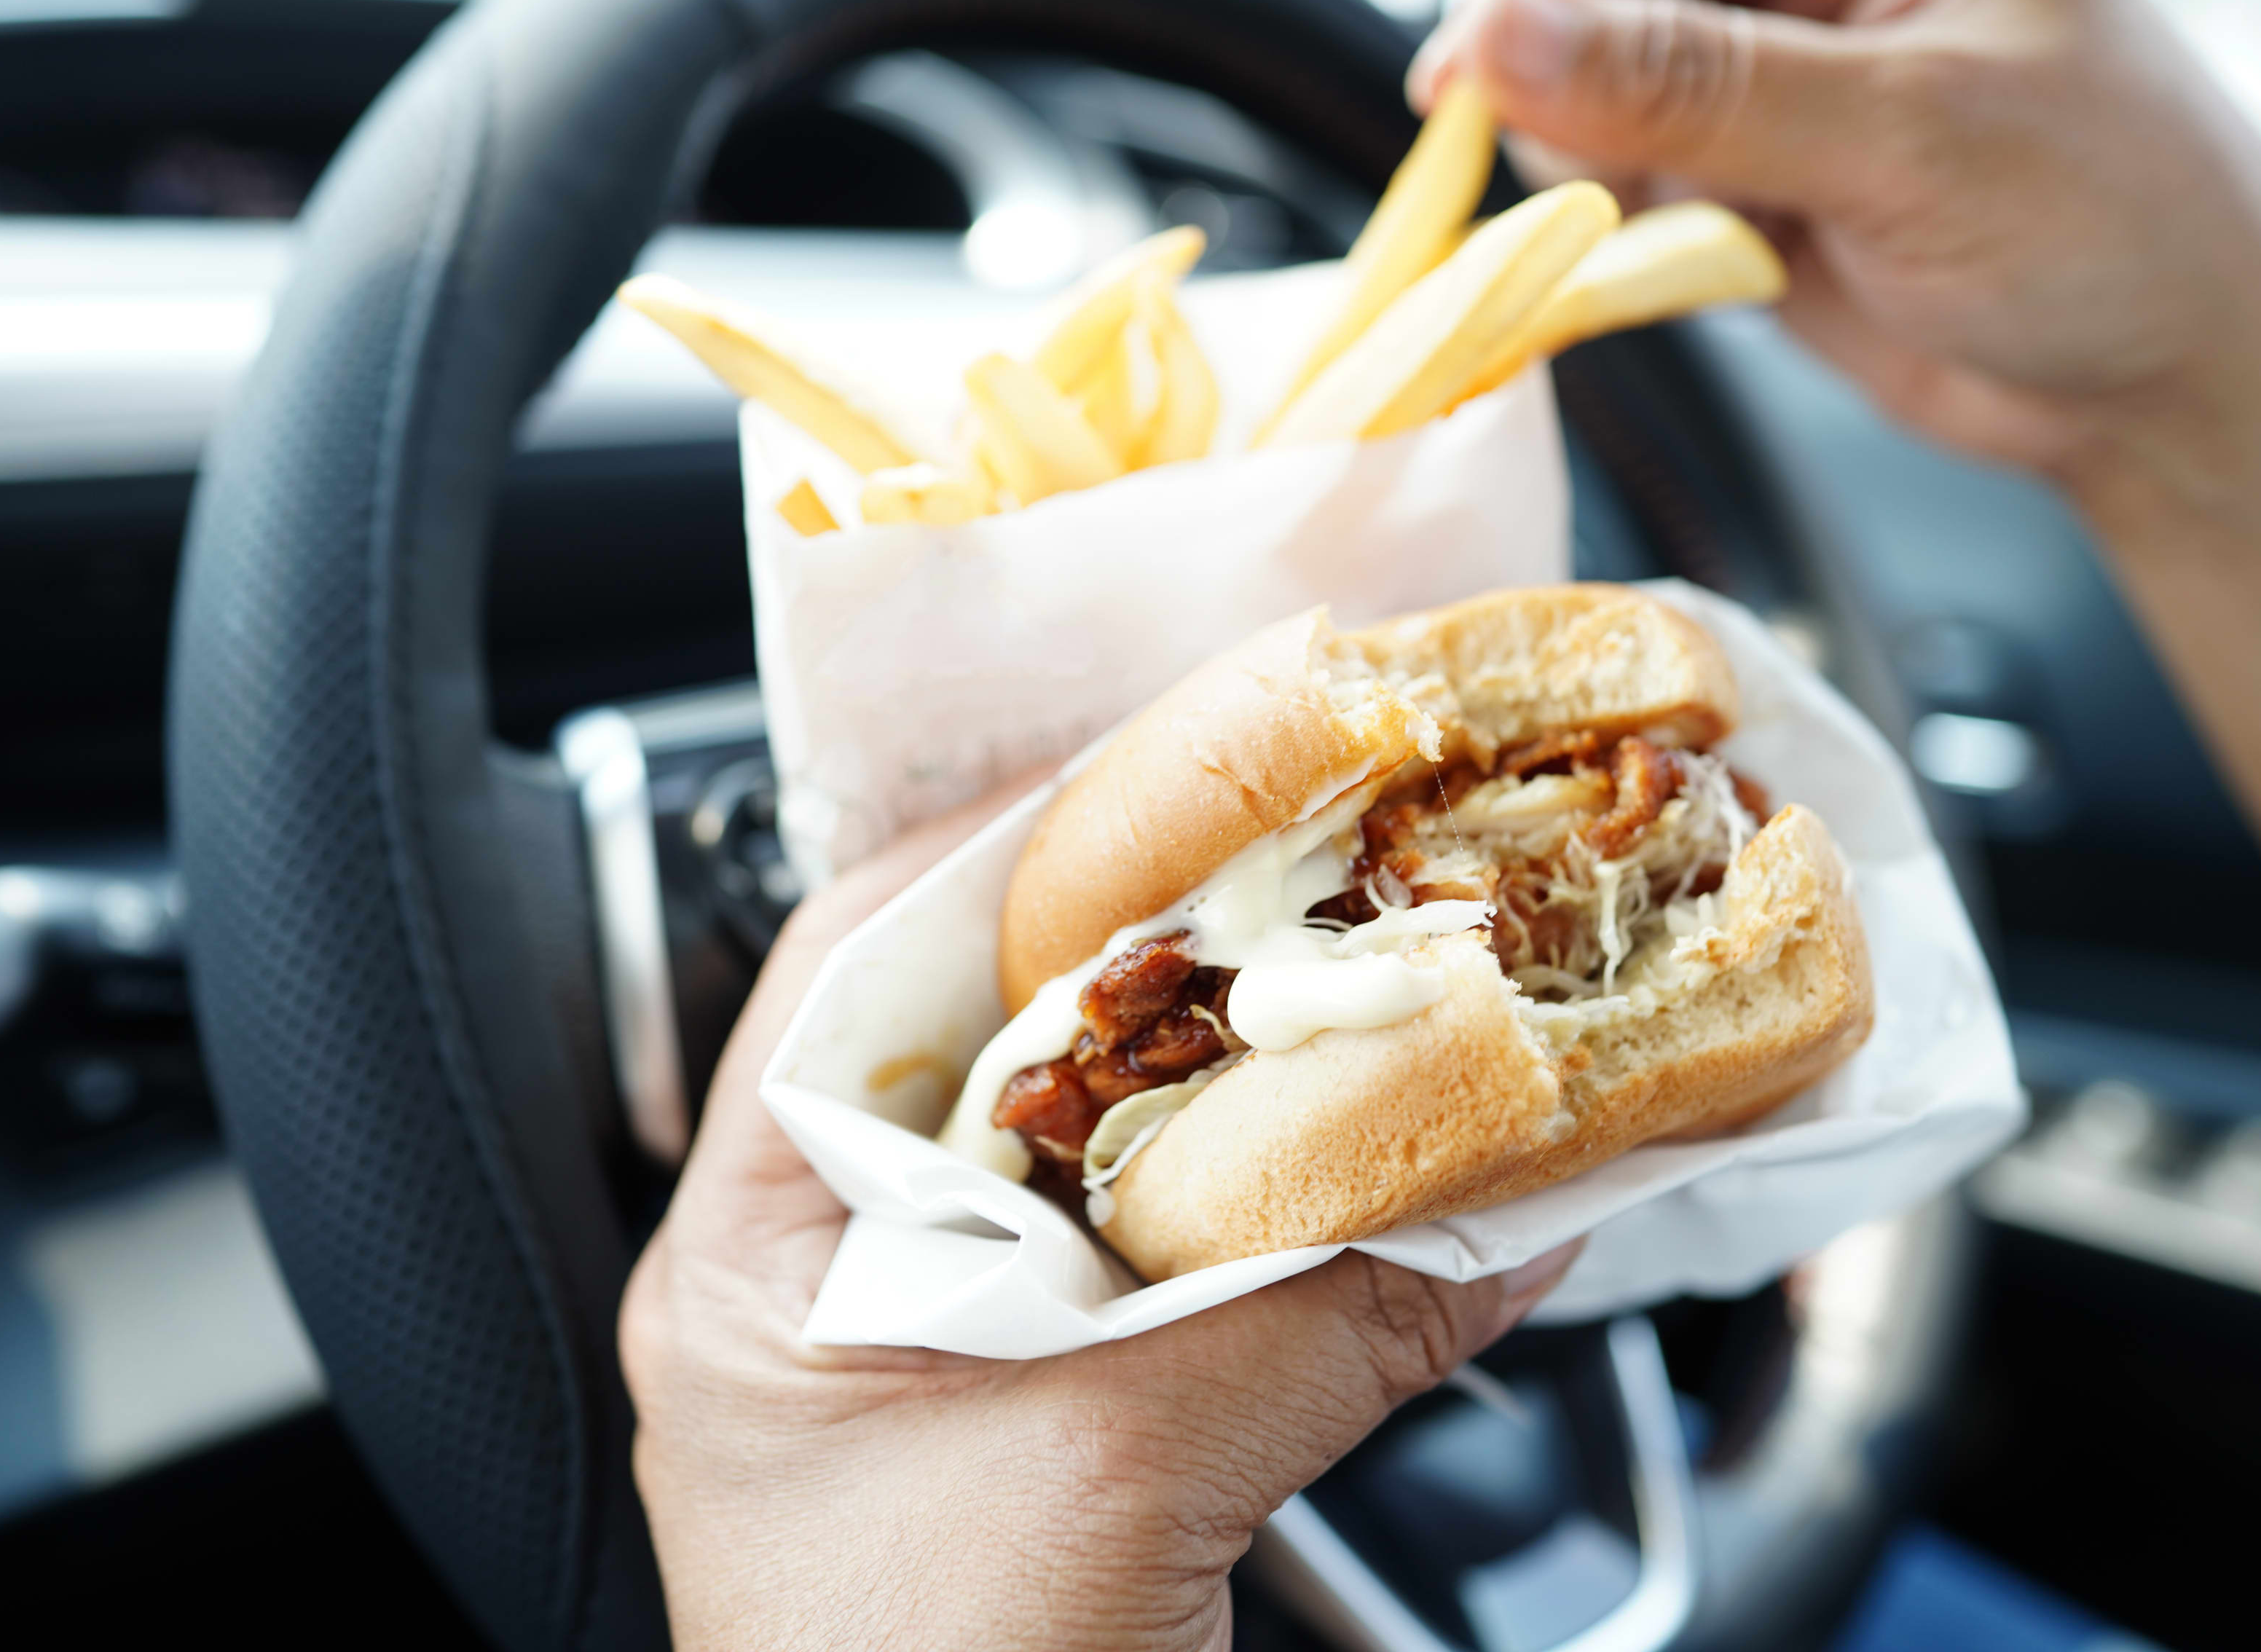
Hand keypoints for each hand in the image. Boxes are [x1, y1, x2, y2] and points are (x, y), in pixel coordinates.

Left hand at [621, 779, 1580, 1650]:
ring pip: (1117, 1163)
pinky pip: (1198, 1281)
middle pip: (1004, 1045)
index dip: (1011, 841)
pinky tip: (1412, 1176)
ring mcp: (966, 1369)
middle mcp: (842, 1292)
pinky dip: (1306, 1221)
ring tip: (1377, 977)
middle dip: (1167, 951)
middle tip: (1313, 853)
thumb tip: (1509, 1197)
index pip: (857, 964)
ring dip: (1254, 1083)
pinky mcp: (1084, 1443)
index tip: (1167, 769)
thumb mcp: (1101, 1491)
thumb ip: (1301, 1315)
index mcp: (751, 1266)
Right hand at [1413, 0, 2260, 478]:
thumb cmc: (2116, 227)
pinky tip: (1636, 261)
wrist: (2179, 396)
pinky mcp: (1763, 192)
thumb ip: (1700, 86)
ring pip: (1610, 96)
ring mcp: (1790, 87)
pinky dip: (1611, 228)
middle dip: (1556, 72)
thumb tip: (1505, 32)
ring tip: (1607, 222)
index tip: (1462, 70)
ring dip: (1582, 160)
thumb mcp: (1908, 137)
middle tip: (1495, 158)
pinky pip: (1636, 188)